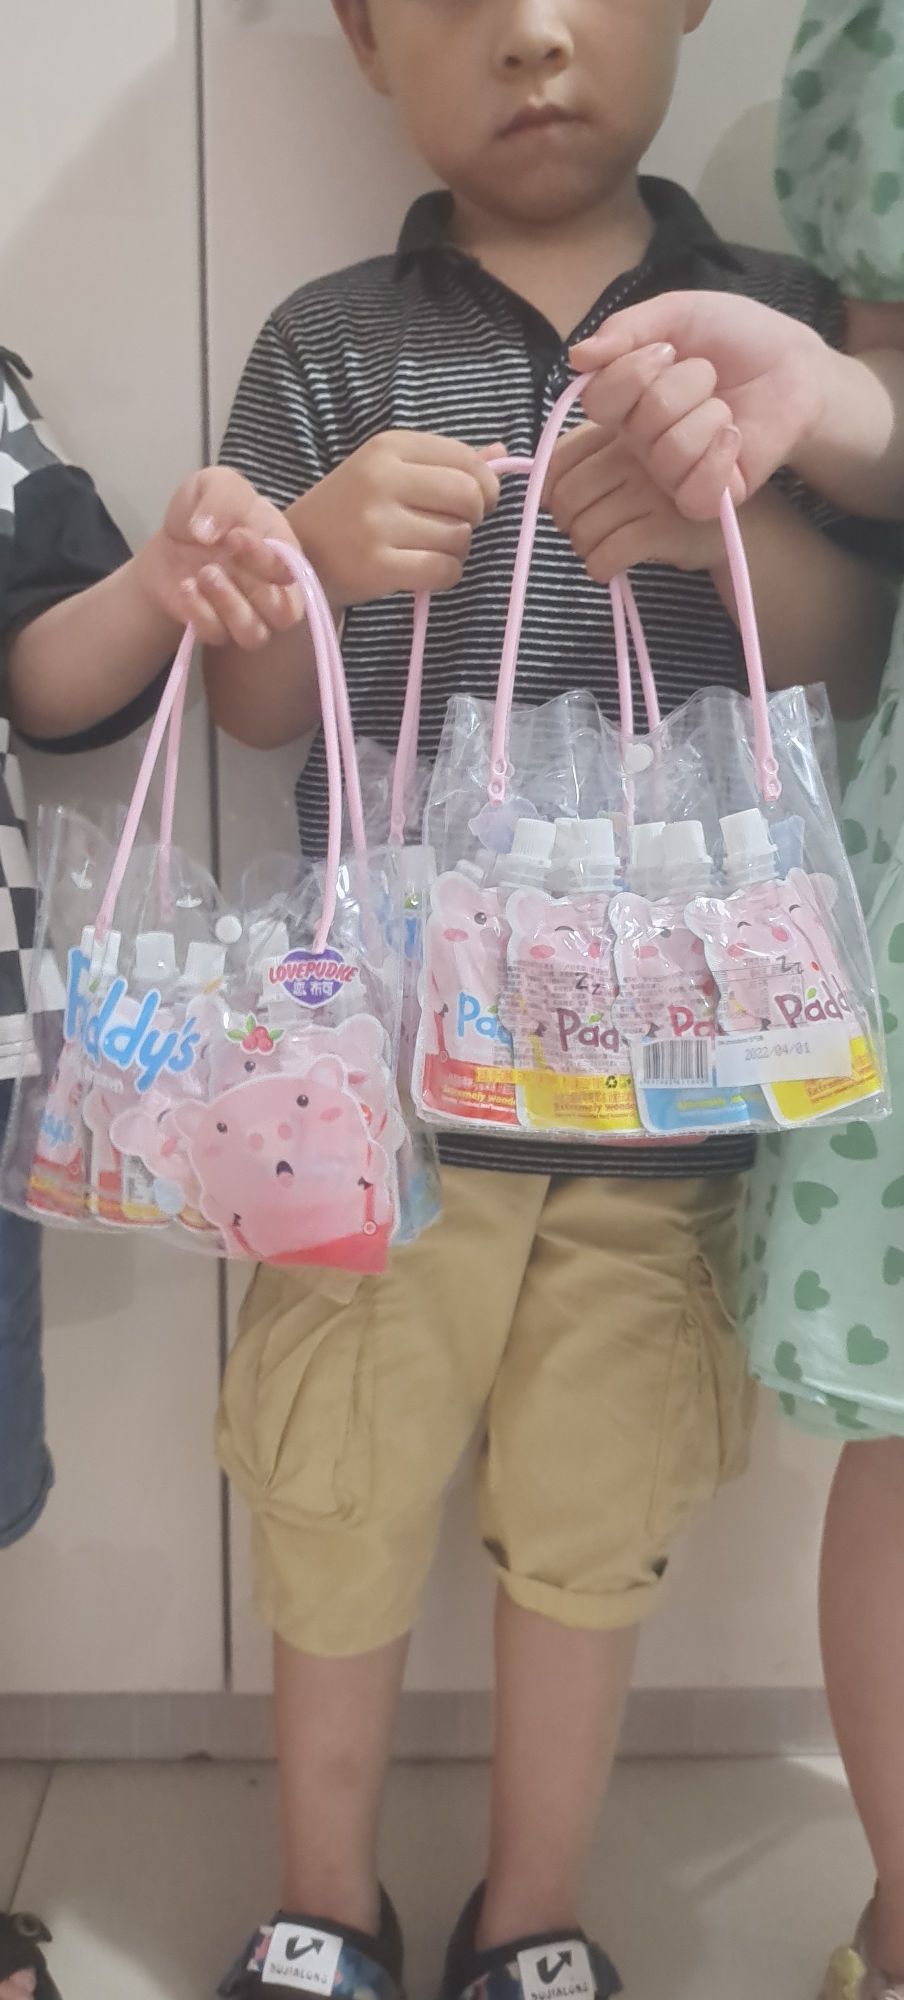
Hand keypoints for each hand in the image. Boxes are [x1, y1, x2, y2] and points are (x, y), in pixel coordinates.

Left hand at [134, 467, 303, 646]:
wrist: (169, 540)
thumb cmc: (205, 511)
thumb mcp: (214, 483)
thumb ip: (222, 496)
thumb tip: (209, 532)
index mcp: (283, 553)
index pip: (293, 574)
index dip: (266, 560)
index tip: (234, 536)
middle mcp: (271, 589)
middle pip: (285, 614)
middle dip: (254, 587)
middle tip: (220, 556)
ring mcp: (244, 613)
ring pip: (255, 636)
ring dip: (229, 607)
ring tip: (203, 574)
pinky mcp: (215, 628)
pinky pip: (217, 636)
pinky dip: (200, 614)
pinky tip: (185, 586)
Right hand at [289, 431, 501, 606]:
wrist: (297, 554)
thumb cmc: (349, 511)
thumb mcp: (388, 472)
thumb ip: (443, 461)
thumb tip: (500, 451)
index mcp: (388, 446)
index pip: (467, 460)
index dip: (484, 486)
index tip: (470, 503)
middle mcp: (382, 479)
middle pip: (469, 497)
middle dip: (473, 518)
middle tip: (452, 529)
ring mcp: (377, 523)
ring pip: (459, 536)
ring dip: (457, 550)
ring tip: (429, 550)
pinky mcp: (377, 565)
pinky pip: (444, 570)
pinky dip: (446, 575)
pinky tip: (425, 573)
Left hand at [546, 421, 725, 581]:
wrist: (738, 526)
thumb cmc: (674, 495)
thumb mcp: (637, 463)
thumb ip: (593, 462)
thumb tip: (541, 495)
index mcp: (625, 430)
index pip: (561, 458)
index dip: (549, 489)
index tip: (556, 506)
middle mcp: (639, 453)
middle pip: (569, 496)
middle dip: (565, 523)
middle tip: (579, 533)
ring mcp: (654, 489)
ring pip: (586, 527)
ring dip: (582, 549)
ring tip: (596, 551)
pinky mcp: (666, 526)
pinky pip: (611, 552)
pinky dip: (600, 567)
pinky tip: (607, 569)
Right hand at [571, 293, 828, 519]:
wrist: (794, 365)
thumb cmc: (734, 338)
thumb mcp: (678, 313)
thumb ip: (626, 328)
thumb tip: (576, 357)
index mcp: (624, 401)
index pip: (596, 401)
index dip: (631, 373)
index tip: (667, 349)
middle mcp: (638, 443)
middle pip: (639, 425)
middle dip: (686, 385)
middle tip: (708, 374)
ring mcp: (668, 475)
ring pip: (669, 453)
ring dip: (710, 414)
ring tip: (726, 406)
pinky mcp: (704, 499)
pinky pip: (692, 490)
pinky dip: (720, 455)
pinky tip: (735, 437)